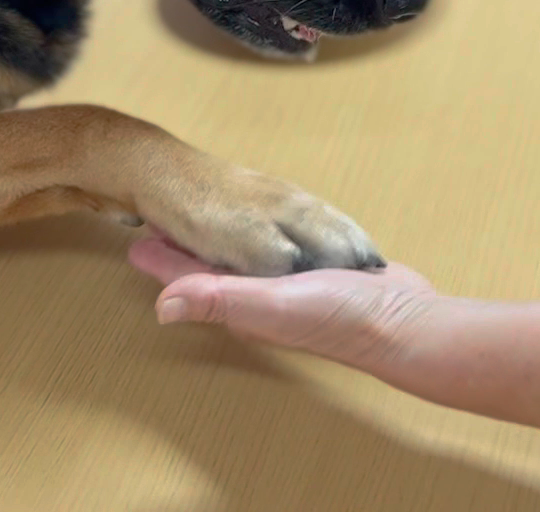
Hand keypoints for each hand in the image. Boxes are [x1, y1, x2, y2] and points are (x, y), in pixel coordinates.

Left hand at [128, 235, 435, 368]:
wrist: (405, 322)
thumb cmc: (340, 317)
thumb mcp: (274, 302)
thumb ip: (219, 297)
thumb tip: (161, 305)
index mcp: (246, 301)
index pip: (193, 277)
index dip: (163, 257)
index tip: (134, 236)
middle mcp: (265, 294)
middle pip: (214, 266)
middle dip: (186, 246)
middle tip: (158, 218)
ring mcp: (295, 283)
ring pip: (248, 257)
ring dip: (223, 240)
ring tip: (204, 220)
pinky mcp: (323, 269)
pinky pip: (284, 250)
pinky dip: (267, 237)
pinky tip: (270, 230)